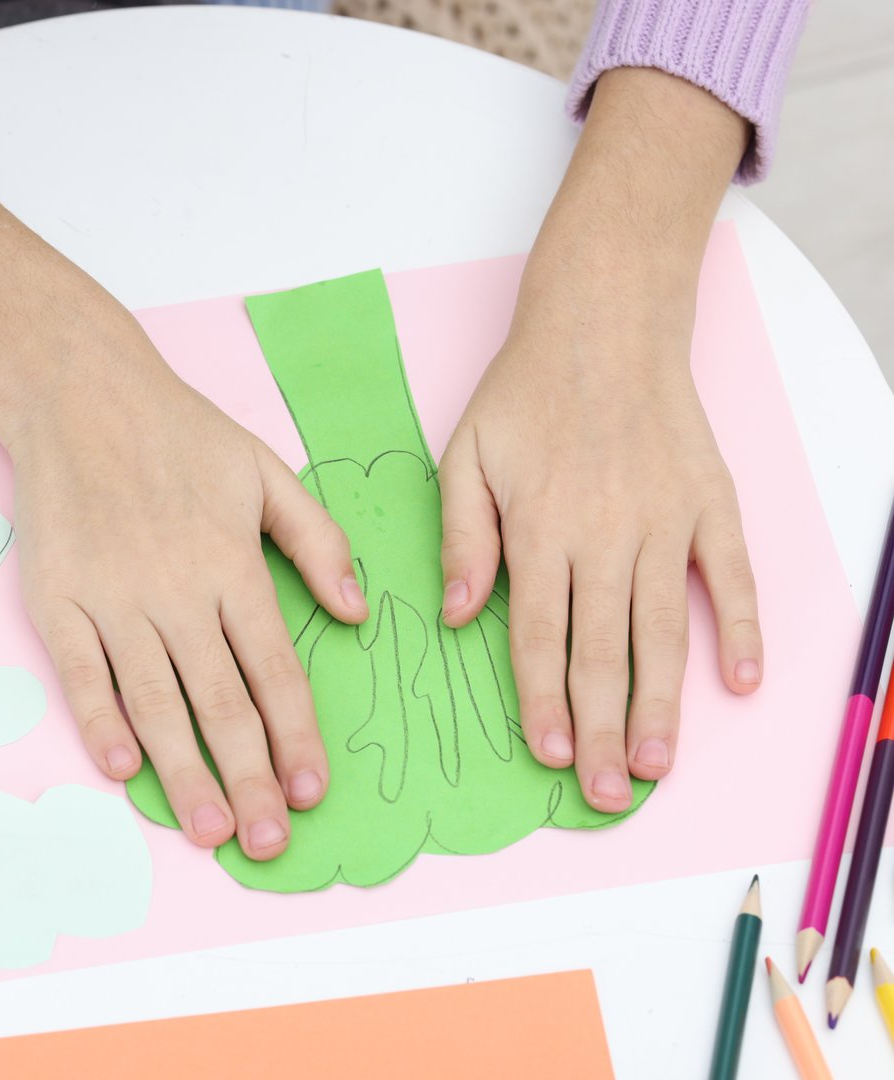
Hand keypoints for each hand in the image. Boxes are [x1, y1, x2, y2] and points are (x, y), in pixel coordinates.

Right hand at [7, 343, 367, 858]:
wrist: (78, 392)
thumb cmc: (177, 432)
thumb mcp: (266, 470)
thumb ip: (318, 542)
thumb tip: (358, 613)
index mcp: (232, 563)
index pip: (274, 669)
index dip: (296, 736)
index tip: (312, 790)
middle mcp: (176, 590)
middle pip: (220, 702)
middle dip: (249, 778)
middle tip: (267, 841)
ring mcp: (112, 596)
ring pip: (154, 701)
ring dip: (184, 771)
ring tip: (209, 830)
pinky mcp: (57, 597)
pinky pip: (80, 672)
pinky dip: (99, 722)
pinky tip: (123, 770)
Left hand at [433, 67, 762, 811]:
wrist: (603, 321)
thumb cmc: (523, 393)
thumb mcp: (464, 456)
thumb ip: (462, 537)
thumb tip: (456, 615)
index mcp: (540, 528)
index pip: (538, 635)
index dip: (542, 701)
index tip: (549, 756)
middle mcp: (605, 534)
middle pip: (601, 650)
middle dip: (602, 729)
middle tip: (608, 795)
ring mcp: (665, 521)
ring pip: (664, 630)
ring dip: (663, 702)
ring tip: (659, 765)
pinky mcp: (709, 503)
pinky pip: (732, 576)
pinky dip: (744, 628)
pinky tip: (743, 682)